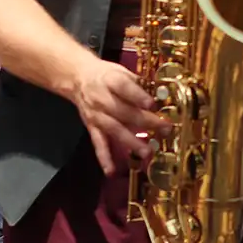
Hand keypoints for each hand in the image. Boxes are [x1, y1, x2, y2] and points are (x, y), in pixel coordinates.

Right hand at [67, 55, 164, 174]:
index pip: (124, 88)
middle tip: (165, 129)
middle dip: (146, 122)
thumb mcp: (123, 71)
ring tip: (147, 152)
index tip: (153, 105)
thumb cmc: (107, 75)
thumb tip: (164, 94)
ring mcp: (96, 115)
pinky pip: (98, 144)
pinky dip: (104, 158)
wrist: (78, 78)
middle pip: (124, 112)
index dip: (138, 96)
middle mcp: (101, 99)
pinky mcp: (92, 127)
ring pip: (114, 130)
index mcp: (111, 80)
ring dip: (131, 142)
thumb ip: (140, 83)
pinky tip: (111, 171)